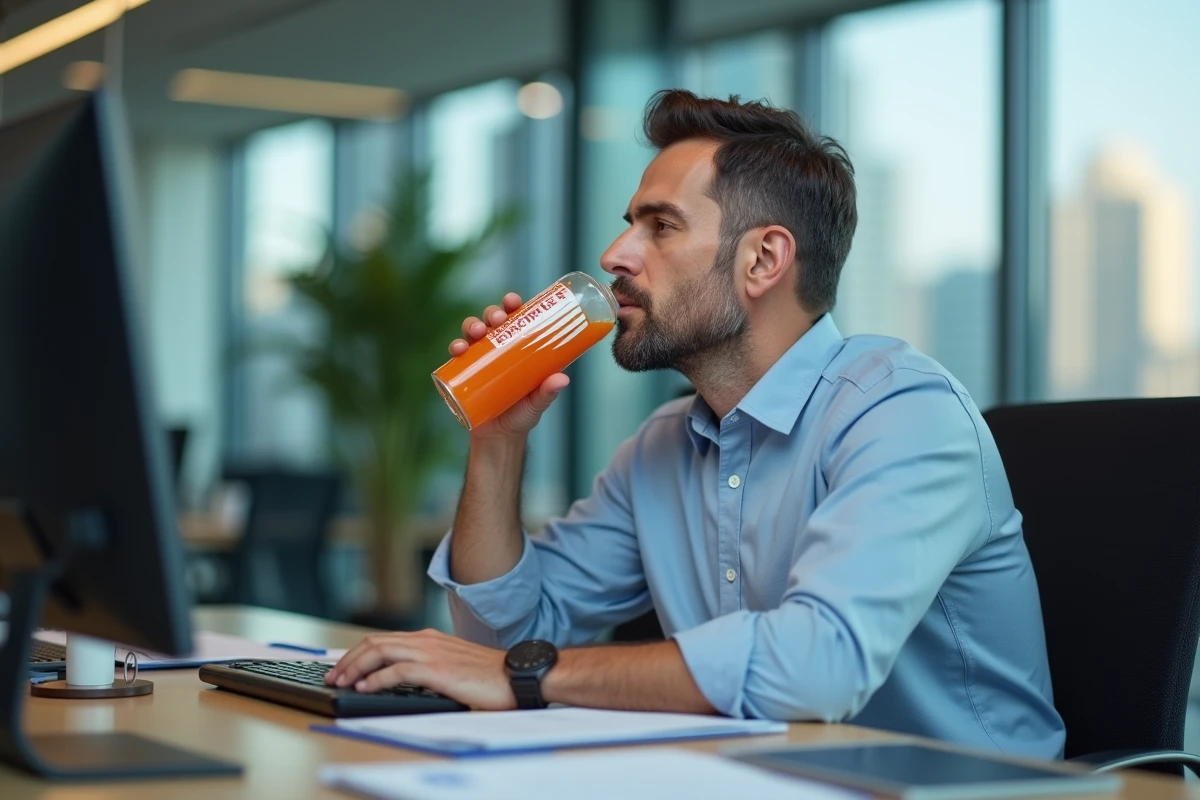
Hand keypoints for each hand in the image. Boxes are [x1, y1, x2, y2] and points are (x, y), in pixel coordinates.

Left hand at [324, 629, 514, 710]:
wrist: (517, 675)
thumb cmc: (489, 677)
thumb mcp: (453, 667)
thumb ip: (428, 668)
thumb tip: (400, 682)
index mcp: (429, 639)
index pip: (382, 640)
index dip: (357, 653)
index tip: (342, 669)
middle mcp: (427, 641)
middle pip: (375, 642)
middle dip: (348, 659)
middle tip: (332, 676)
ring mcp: (432, 653)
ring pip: (380, 651)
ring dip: (355, 667)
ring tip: (341, 681)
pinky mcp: (438, 670)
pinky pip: (398, 671)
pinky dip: (377, 679)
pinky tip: (365, 687)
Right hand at [450, 292, 568, 439]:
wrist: (499, 438)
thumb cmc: (522, 415)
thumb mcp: (537, 402)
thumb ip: (547, 392)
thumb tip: (562, 379)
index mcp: (519, 348)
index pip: (516, 319)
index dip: (513, 305)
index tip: (513, 301)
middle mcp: (499, 348)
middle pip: (493, 321)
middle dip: (492, 313)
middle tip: (497, 319)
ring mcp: (480, 359)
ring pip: (473, 332)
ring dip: (472, 325)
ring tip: (477, 332)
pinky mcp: (464, 372)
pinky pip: (458, 354)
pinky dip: (456, 347)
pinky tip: (458, 349)